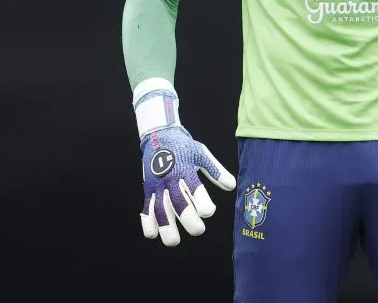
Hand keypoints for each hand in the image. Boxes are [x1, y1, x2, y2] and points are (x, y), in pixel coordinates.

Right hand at [140, 125, 235, 245]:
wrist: (159, 135)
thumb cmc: (184, 147)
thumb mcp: (201, 153)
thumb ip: (216, 170)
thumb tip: (231, 186)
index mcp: (185, 169)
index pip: (194, 187)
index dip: (201, 201)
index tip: (208, 212)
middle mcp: (170, 178)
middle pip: (177, 202)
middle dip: (187, 219)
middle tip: (198, 230)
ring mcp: (157, 185)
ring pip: (159, 208)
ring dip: (165, 226)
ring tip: (173, 241)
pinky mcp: (148, 189)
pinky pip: (146, 207)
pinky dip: (147, 222)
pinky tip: (153, 234)